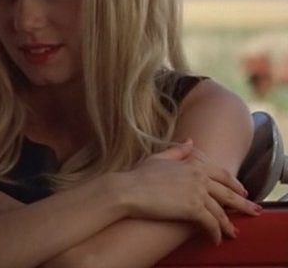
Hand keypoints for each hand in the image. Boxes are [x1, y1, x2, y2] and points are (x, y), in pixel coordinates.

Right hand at [115, 139, 260, 244]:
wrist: (128, 189)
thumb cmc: (138, 175)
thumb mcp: (158, 158)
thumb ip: (177, 151)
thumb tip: (189, 141)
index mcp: (193, 164)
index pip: (221, 174)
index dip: (233, 183)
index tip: (241, 190)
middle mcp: (199, 177)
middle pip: (228, 192)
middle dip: (242, 203)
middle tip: (252, 211)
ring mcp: (197, 192)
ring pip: (221, 211)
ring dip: (228, 224)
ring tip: (233, 232)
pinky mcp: (193, 208)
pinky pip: (211, 223)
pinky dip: (216, 233)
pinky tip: (216, 239)